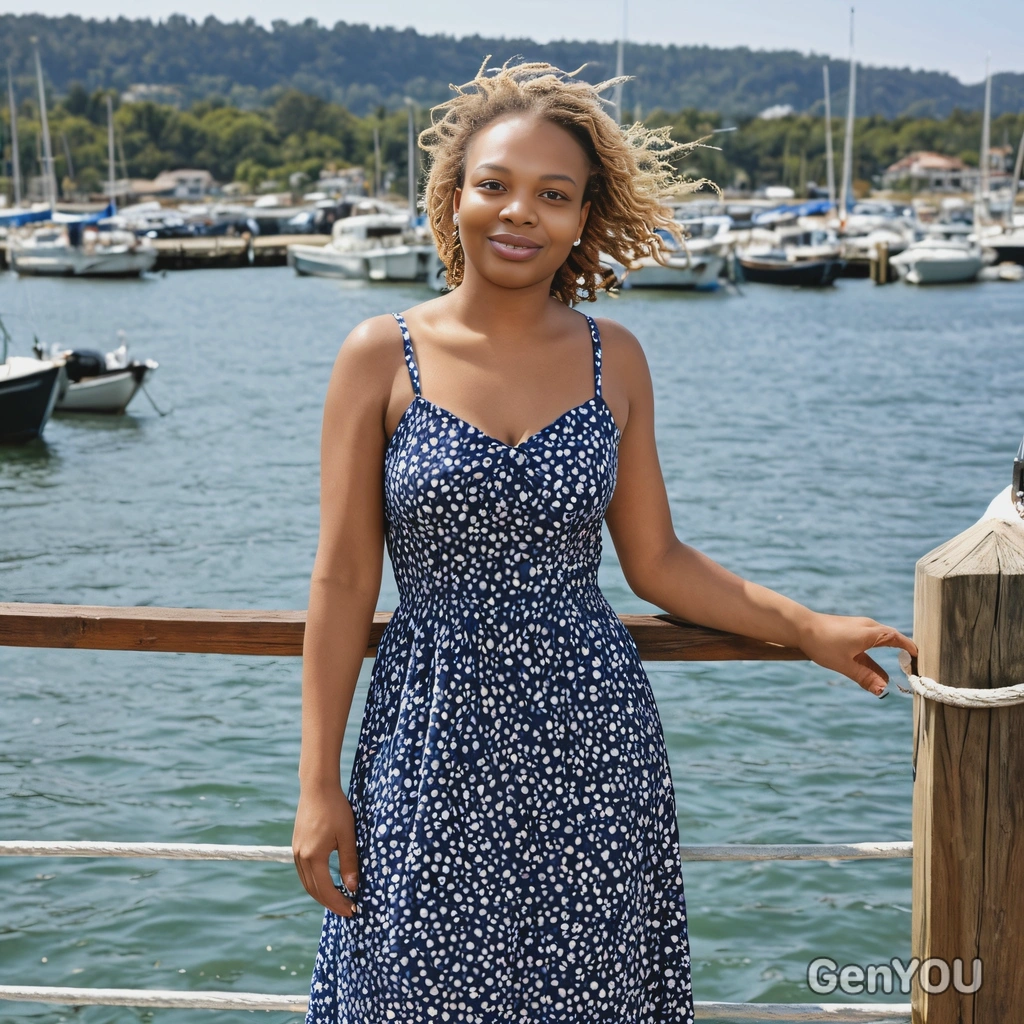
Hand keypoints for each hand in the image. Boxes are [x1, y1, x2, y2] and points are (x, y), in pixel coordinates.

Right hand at [292, 781, 359, 916]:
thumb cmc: (336, 808)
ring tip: (338, 901)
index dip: (338, 903)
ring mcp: (296, 851)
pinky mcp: (297, 845)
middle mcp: (301, 857)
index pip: (326, 889)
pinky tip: (326, 883)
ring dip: (321, 895)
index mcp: (314, 856)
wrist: (317, 787)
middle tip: (347, 911)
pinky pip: (304, 872)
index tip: (352, 910)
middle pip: (313, 890)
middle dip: (330, 903)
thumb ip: (349, 862)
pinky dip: (314, 883)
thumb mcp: (347, 835)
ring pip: (307, 882)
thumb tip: (353, 887)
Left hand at [798, 612, 917, 696]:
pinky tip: (870, 663)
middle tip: (911, 666)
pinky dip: (874, 651)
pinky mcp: (849, 629)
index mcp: (871, 632)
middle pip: (891, 638)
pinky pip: (868, 639)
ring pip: (878, 639)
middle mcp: (868, 626)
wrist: (801, 626)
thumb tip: (883, 691)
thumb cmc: (823, 644)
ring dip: (886, 652)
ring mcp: (858, 626)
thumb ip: (865, 678)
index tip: (920, 658)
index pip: (898, 639)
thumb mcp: (845, 665)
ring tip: (891, 670)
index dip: (910, 648)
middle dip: (901, 651)